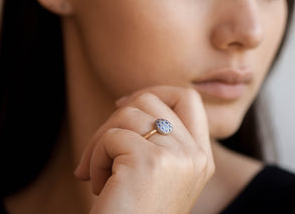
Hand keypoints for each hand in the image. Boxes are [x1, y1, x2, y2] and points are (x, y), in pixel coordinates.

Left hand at [74, 86, 214, 213]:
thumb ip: (157, 138)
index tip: (122, 105)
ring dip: (101, 142)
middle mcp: (195, 155)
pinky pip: (110, 137)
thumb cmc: (134, 213)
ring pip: (127, 114)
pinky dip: (94, 159)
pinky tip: (97, 185)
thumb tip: (126, 102)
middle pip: (151, 100)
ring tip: (98, 173)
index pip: (188, 98)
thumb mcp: (157, 172)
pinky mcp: (149, 162)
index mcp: (200, 156)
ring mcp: (176, 157)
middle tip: (100, 147)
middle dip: (115, 117)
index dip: (154, 92)